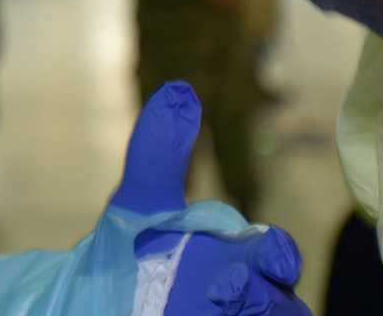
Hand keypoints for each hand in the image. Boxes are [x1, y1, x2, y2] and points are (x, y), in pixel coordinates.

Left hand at [114, 83, 309, 315]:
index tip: (259, 258)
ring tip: (216, 312)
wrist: (99, 303)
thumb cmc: (129, 253)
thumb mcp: (137, 204)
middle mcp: (256, 303)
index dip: (273, 257)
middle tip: (226, 294)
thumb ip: (159, 151)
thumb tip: (180, 89)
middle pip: (283, 308)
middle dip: (263, 303)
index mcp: (243, 261)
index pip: (276, 257)